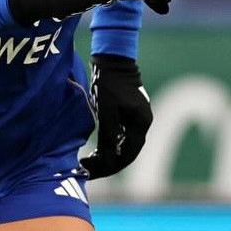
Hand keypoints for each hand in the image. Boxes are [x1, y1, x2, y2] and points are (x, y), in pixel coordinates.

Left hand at [80, 55, 151, 179]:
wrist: (112, 59)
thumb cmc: (108, 83)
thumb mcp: (106, 111)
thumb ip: (109, 136)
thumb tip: (108, 160)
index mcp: (141, 123)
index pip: (128, 154)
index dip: (110, 166)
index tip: (91, 171)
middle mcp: (143, 123)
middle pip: (128, 153)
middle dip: (108, 164)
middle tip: (87, 170)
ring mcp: (137, 119)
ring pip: (124, 146)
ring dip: (108, 156)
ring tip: (89, 162)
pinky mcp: (129, 115)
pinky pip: (122, 137)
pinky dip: (110, 146)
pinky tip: (96, 151)